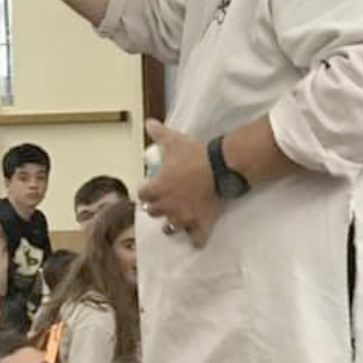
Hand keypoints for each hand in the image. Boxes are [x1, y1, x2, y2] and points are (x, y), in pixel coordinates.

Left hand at [137, 120, 221, 248]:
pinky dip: (197, 239)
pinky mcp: (201, 223)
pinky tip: (196, 238)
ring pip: (170, 228)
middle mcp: (166, 206)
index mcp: (156, 188)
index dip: (145, 190)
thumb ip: (159, 133)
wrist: (220, 166)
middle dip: (155, 207)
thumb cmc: (195, 154)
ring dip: (171, 223)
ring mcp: (183, 217)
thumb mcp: (174, 141)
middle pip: (152, 212)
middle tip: (162, 201)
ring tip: (175, 219)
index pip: (142, 194)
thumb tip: (149, 123)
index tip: (149, 187)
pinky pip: (197, 239)